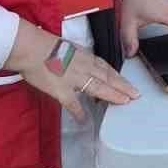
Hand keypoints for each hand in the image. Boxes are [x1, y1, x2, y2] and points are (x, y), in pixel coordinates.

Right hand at [7, 22, 137, 123]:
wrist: (31, 48)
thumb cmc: (45, 46)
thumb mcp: (67, 49)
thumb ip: (76, 59)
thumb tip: (77, 66)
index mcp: (85, 57)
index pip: (106, 68)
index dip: (118, 76)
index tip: (128, 83)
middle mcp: (84, 67)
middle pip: (108, 77)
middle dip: (123, 86)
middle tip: (136, 94)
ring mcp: (75, 79)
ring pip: (98, 88)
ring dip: (113, 95)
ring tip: (124, 102)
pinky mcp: (62, 90)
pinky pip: (73, 104)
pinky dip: (79, 113)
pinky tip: (83, 120)